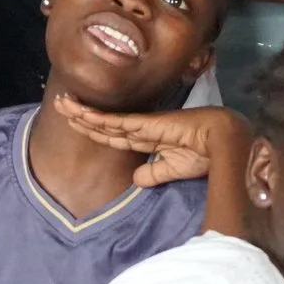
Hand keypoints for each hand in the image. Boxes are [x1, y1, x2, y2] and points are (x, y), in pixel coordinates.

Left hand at [53, 95, 247, 186]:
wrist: (223, 141)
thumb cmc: (204, 155)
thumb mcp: (174, 170)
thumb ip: (154, 174)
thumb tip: (136, 180)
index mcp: (147, 139)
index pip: (113, 135)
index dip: (94, 129)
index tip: (75, 122)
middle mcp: (141, 129)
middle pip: (103, 124)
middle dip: (81, 115)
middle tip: (60, 104)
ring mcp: (142, 124)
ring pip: (105, 120)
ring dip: (82, 113)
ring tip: (62, 103)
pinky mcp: (146, 123)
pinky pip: (117, 122)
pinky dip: (97, 118)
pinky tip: (80, 114)